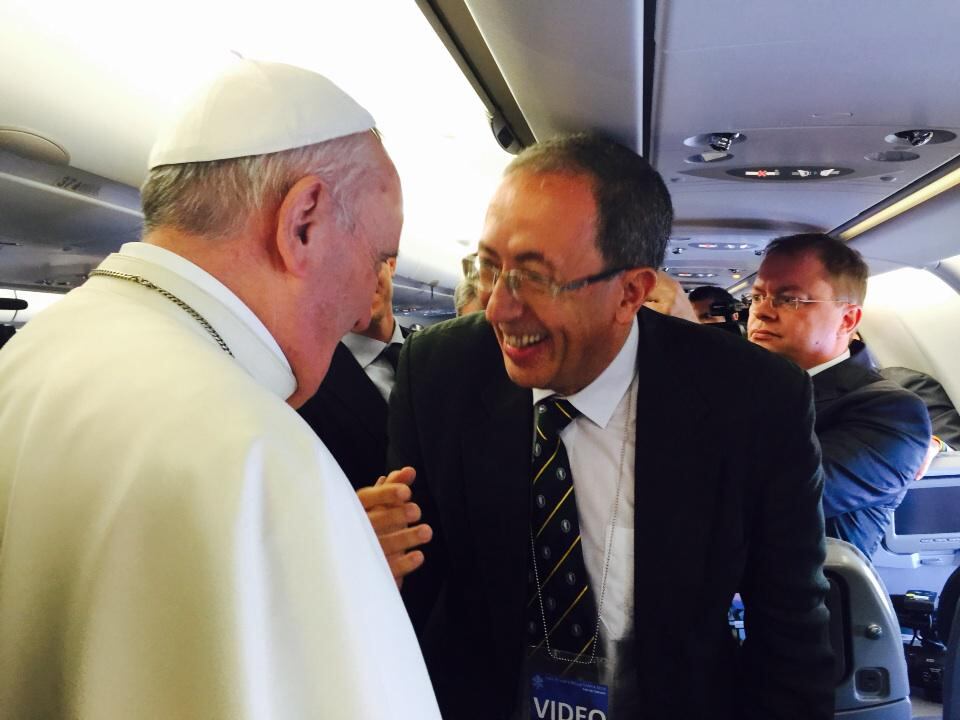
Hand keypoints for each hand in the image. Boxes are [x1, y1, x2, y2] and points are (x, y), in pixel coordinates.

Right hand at [358, 466, 432, 586]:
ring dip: (405, 538)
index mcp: (352, 508)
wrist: (347, 563)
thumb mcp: (378, 505)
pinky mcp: (370, 573)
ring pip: (382, 545)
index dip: (386, 494)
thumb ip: (393, 487)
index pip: (366, 498)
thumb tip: (410, 470)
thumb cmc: (369, 524)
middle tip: (417, 511)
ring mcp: (360, 553)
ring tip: (427, 531)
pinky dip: (403, 564)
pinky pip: (387, 570)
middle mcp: (353, 529)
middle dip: (396, 516)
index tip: (407, 492)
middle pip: (373, 522)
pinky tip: (419, 556)